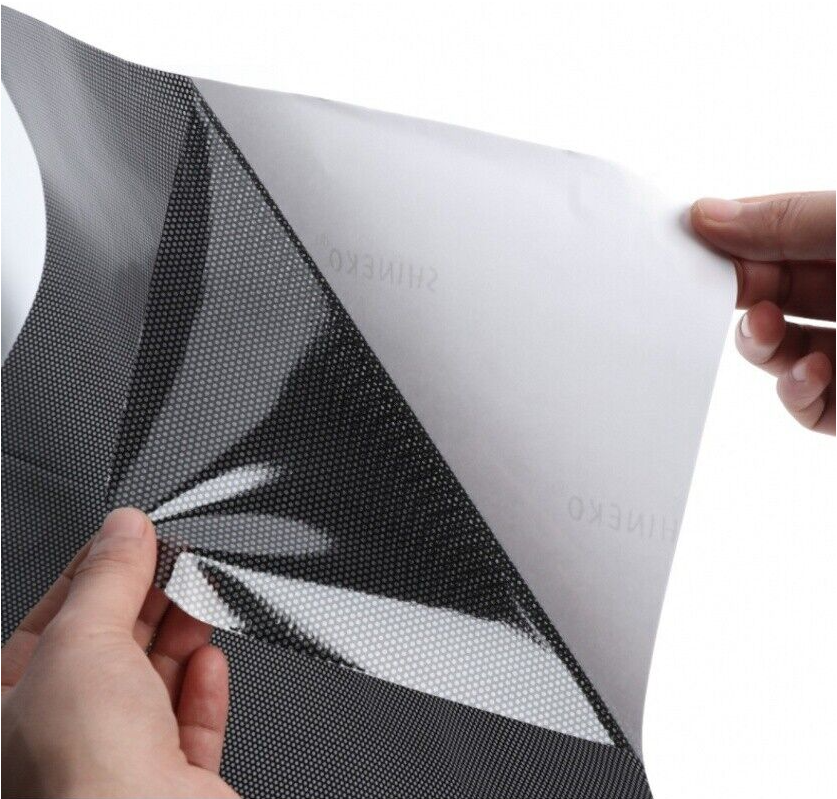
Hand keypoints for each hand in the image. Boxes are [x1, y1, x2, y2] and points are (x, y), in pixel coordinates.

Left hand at [1, 508, 239, 798]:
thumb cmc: (81, 774)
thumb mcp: (80, 640)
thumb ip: (107, 576)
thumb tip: (125, 527)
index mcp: (9, 715)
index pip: (48, 624)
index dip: (89, 574)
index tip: (126, 537)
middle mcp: (60, 744)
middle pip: (107, 651)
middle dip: (143, 601)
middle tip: (173, 557)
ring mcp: (120, 769)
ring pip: (151, 686)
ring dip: (178, 638)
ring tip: (199, 595)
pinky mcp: (175, 787)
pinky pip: (190, 728)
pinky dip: (203, 689)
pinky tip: (210, 658)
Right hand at [691, 191, 834, 434]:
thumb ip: (790, 220)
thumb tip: (704, 214)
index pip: (779, 235)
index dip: (733, 240)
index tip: (686, 244)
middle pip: (772, 294)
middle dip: (738, 294)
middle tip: (711, 290)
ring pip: (782, 353)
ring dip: (760, 344)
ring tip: (763, 328)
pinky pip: (810, 407)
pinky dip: (797, 393)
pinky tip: (813, 373)